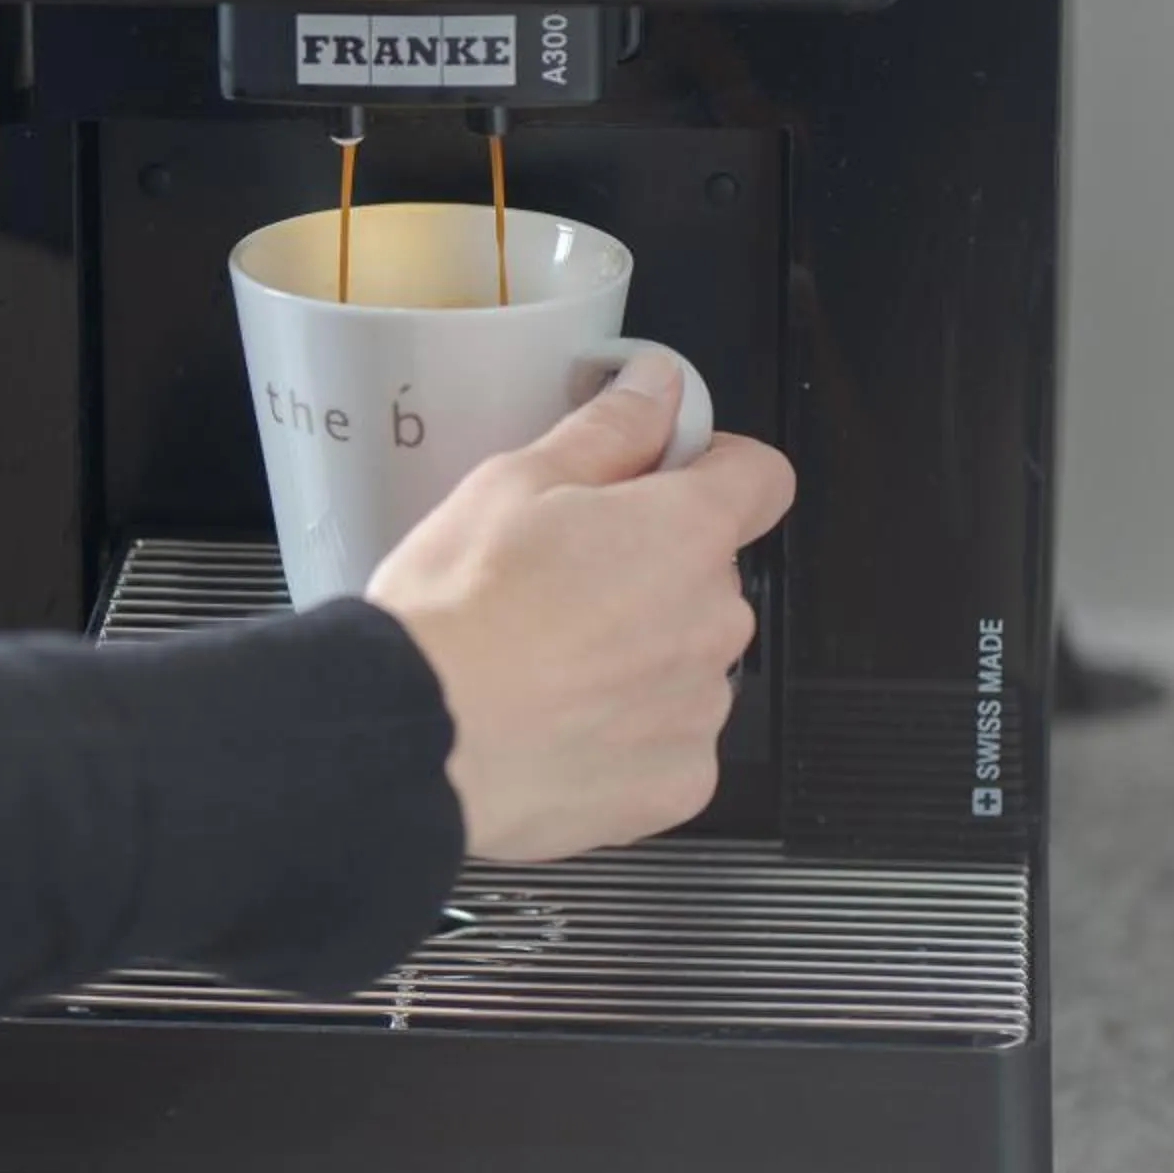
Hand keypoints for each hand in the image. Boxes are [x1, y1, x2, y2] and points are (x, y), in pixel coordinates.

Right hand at [366, 354, 794, 864]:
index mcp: (684, 534)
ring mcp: (700, 710)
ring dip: (638, 656)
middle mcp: (713, 622)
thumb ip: (608, 430)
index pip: (759, 478)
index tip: (663, 478)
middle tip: (558, 580)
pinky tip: (555, 724)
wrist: (414, 735)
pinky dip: (625, 735)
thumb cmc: (457, 611)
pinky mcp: (676, 785)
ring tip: (544, 663)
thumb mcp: (513, 483)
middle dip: (650, 571)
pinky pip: (669, 744)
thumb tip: (658, 387)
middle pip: (708, 576)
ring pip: (686, 661)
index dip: (712, 468)